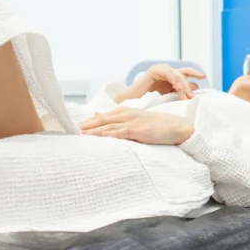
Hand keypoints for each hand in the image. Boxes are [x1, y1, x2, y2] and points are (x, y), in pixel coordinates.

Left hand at [80, 107, 194, 144]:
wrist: (178, 126)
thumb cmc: (159, 124)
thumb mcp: (137, 118)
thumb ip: (119, 118)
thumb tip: (99, 115)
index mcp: (126, 111)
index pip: (103, 116)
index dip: (89, 121)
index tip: (76, 126)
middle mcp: (127, 114)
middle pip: (102, 120)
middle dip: (87, 125)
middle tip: (72, 130)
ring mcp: (133, 122)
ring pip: (109, 126)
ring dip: (94, 131)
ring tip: (81, 135)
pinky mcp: (139, 130)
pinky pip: (121, 133)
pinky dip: (110, 135)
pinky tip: (100, 138)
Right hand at [118, 64, 204, 102]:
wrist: (132, 102)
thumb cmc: (150, 101)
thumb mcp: (169, 96)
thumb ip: (181, 91)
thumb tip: (196, 87)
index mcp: (170, 76)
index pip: (185, 72)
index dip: (195, 73)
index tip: (203, 77)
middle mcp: (166, 71)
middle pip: (183, 73)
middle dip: (188, 85)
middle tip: (191, 96)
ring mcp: (159, 69)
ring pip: (177, 74)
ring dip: (182, 85)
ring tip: (185, 96)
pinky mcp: (153, 71)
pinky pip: (168, 74)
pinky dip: (175, 81)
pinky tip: (178, 89)